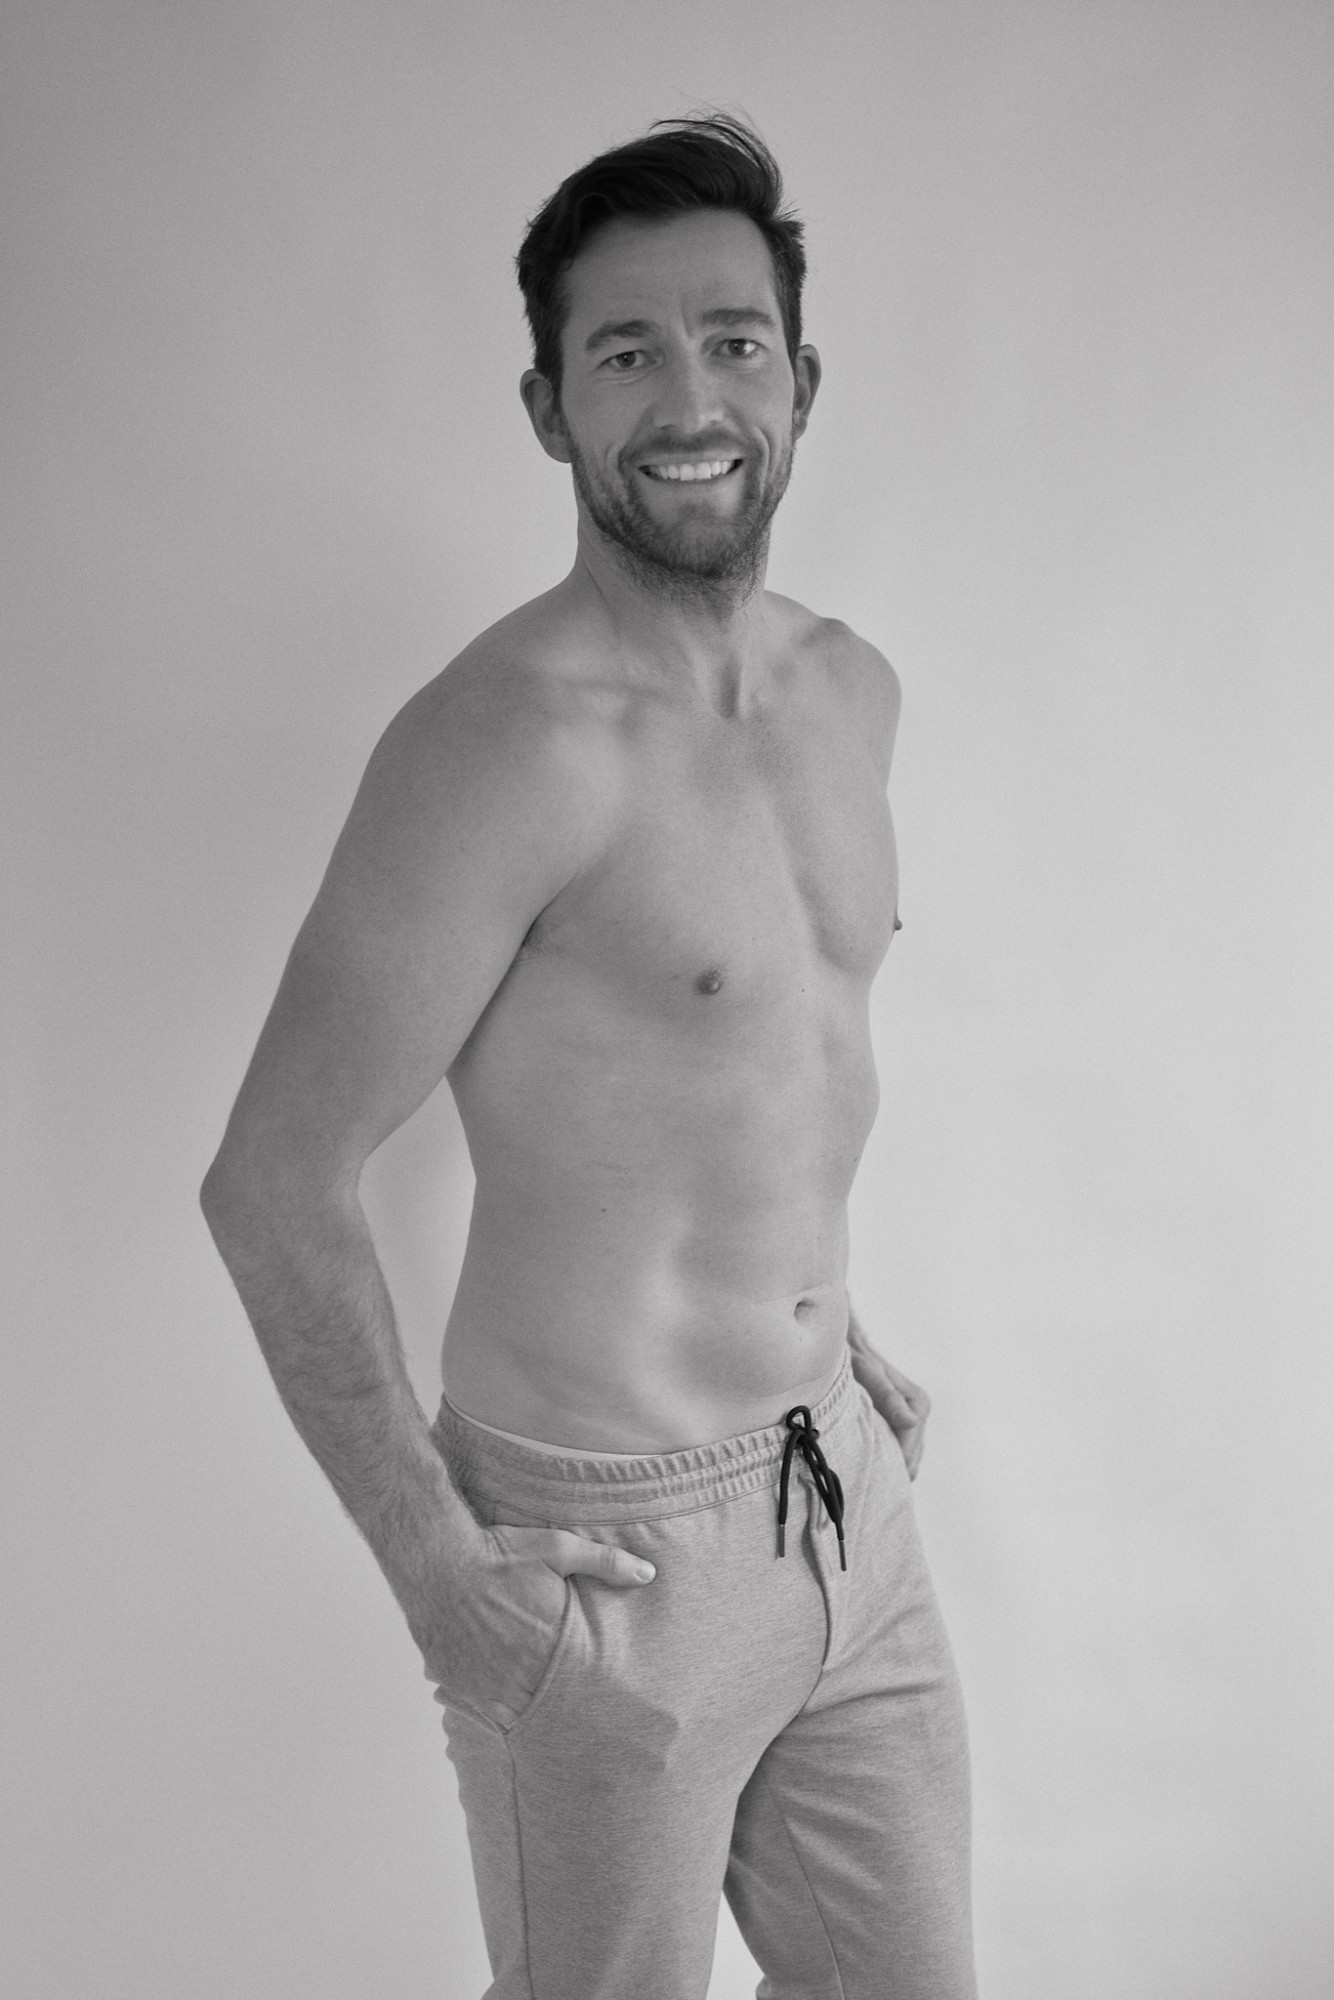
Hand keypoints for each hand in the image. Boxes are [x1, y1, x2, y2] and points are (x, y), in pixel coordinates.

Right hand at [409, 1521, 655, 1729]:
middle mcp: (514, 1672)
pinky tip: (498, 1695)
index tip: (600, 1703)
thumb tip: (649, 1574)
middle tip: (574, 1712)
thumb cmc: (499, 1552)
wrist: (436, 1558)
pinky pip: (475, 1707)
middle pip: (544, 1705)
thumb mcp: (558, 1548)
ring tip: (538, 1706)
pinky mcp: (453, 1678)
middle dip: (557, 1705)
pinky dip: (489, 1704)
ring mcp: (480, 1681)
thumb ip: (606, 1563)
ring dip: (524, 1708)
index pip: (574, 1688)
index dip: (586, 1695)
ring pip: (510, 1712)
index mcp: (545, 1646)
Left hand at [849, 1337, 930, 1479]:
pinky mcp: (897, 1416)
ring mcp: (909, 1413)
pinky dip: (890, 1456)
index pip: (910, 1445)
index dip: (896, 1463)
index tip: (881, 1479)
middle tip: (878, 1492)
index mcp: (915, 1402)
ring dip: (894, 1465)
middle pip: (912, 1452)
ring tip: (876, 1485)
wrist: (849, 1339)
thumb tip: (912, 1422)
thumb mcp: (867, 1372)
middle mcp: (917, 1409)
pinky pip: (900, 1445)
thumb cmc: (855, 1354)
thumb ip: (887, 1396)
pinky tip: (878, 1468)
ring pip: (908, 1452)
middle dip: (897, 1470)